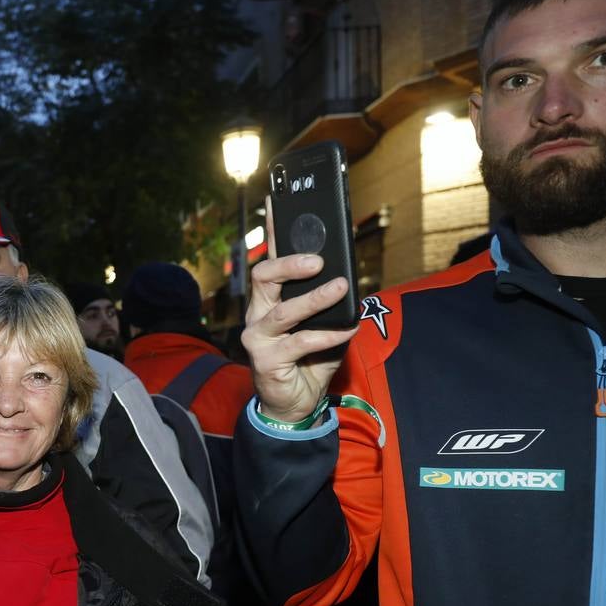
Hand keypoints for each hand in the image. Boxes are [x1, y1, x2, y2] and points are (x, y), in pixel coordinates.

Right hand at [241, 200, 359, 423]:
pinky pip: (299, 343)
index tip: (277, 201)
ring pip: (282, 310)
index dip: (273, 230)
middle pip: (263, 277)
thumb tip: (347, 275)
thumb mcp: (323, 322)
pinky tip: (345, 330)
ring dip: (314, 298)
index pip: (269, 258)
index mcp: (269, 299)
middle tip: (318, 260)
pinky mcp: (266, 360)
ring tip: (340, 287)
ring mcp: (258, 337)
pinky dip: (326, 335)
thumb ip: (328, 300)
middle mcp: (258, 313)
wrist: (295, 403)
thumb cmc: (309, 359)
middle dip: (289, 263)